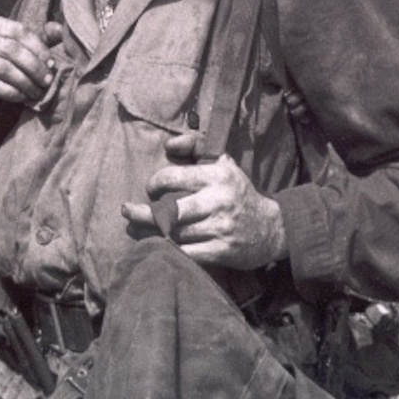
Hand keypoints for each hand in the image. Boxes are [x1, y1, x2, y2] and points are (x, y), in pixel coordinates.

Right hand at [0, 17, 59, 121]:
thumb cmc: (4, 71)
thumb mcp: (24, 53)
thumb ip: (41, 40)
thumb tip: (60, 30)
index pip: (18, 31)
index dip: (38, 48)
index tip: (52, 65)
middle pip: (10, 49)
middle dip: (33, 67)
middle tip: (47, 81)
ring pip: (2, 67)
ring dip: (24, 82)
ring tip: (36, 93)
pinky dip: (10, 92)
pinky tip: (21, 98)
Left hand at [122, 147, 287, 269]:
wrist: (272, 228)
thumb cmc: (236, 191)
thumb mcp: (222, 161)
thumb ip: (195, 145)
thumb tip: (168, 145)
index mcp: (218, 175)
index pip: (174, 178)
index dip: (155, 183)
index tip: (151, 189)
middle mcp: (220, 201)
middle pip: (170, 211)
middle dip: (143, 213)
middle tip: (127, 211)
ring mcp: (221, 228)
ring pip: (175, 233)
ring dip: (150, 232)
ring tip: (135, 228)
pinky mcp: (222, 252)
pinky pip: (186, 253)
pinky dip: (168, 250)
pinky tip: (156, 245)